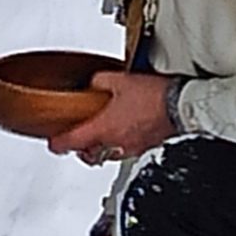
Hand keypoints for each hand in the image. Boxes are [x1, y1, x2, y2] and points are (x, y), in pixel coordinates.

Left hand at [49, 71, 174, 164]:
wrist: (182, 105)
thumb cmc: (155, 97)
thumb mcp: (122, 80)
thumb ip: (101, 81)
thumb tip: (93, 82)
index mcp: (102, 128)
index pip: (69, 143)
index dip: (56, 144)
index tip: (53, 142)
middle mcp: (114, 143)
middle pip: (88, 155)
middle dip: (81, 149)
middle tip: (79, 140)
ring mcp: (131, 148)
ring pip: (108, 155)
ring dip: (103, 148)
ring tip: (105, 136)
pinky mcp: (147, 147)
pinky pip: (129, 150)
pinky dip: (123, 144)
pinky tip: (129, 132)